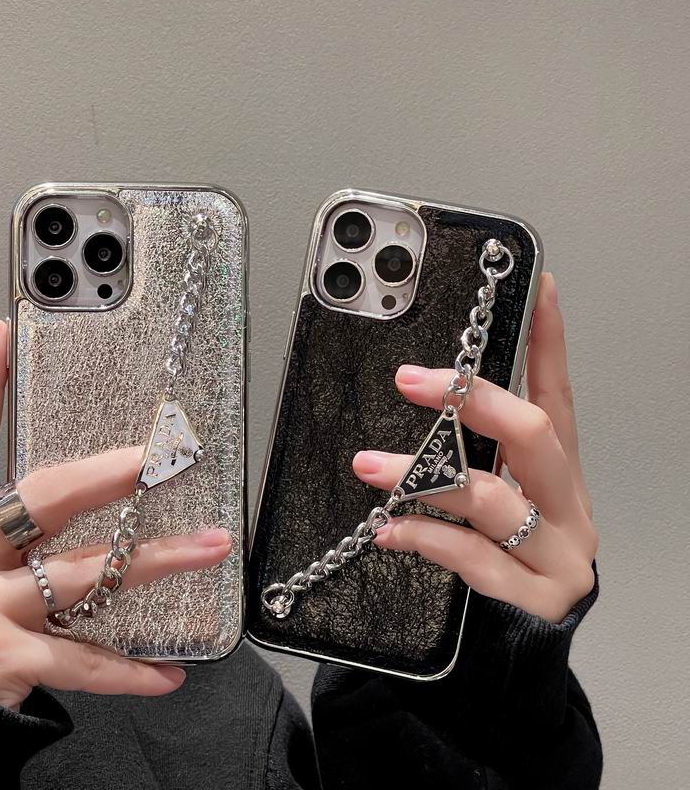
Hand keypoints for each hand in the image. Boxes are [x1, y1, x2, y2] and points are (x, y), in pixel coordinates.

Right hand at [0, 318, 231, 710]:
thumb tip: (59, 499)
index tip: (2, 336)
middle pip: (43, 498)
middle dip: (108, 473)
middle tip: (158, 455)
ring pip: (83, 572)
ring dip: (157, 559)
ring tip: (209, 547)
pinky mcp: (1, 664)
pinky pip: (83, 661)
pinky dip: (129, 671)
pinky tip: (168, 674)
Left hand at [352, 273, 596, 623]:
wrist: (524, 650)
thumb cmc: (508, 557)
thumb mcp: (498, 497)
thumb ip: (471, 456)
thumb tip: (422, 398)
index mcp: (557, 472)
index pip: (557, 392)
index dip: (548, 340)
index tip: (533, 285)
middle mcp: (567, 506)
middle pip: (534, 437)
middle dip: (473, 401)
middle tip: (411, 380)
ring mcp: (557, 556)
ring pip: (494, 502)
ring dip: (425, 478)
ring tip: (369, 466)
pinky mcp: (535, 602)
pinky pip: (476, 563)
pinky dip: (428, 539)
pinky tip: (388, 529)